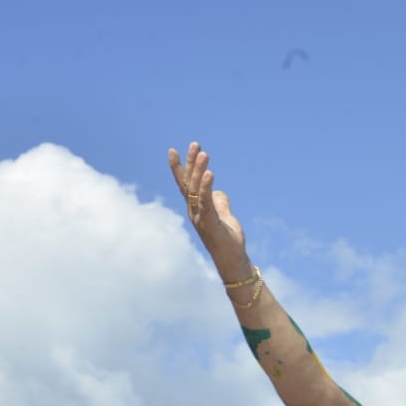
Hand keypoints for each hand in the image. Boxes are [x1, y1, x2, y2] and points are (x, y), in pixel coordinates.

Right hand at [167, 142, 247, 265]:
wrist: (232, 260)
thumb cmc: (228, 241)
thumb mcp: (225, 217)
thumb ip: (220, 203)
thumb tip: (219, 192)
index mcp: (196, 208)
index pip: (186, 184)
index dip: (180, 167)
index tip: (173, 150)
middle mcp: (194, 211)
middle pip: (189, 182)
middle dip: (190, 162)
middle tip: (195, 144)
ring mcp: (200, 217)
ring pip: (196, 190)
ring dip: (199, 170)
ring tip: (204, 153)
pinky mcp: (210, 222)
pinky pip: (206, 202)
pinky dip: (207, 187)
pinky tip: (210, 173)